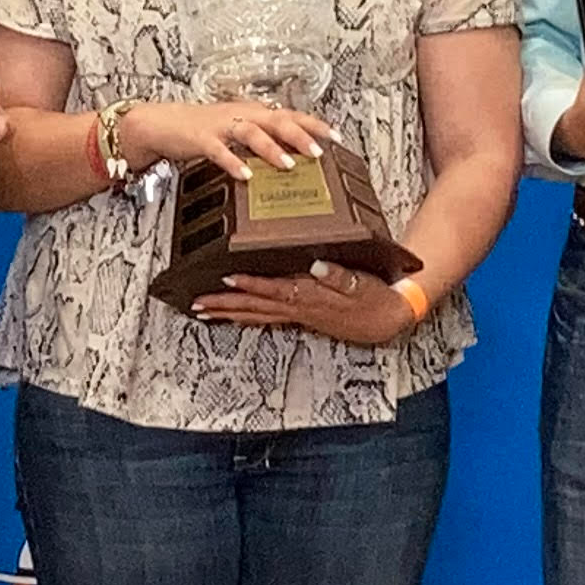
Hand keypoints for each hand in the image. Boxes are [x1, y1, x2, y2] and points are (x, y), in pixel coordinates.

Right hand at [118, 99, 325, 179]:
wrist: (162, 123)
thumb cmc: (203, 128)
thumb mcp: (238, 131)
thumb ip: (264, 140)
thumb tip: (295, 154)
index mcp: (254, 112)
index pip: (291, 115)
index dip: (315, 124)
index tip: (338, 136)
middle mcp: (242, 115)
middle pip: (277, 120)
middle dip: (300, 135)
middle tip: (319, 151)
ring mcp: (222, 126)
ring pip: (252, 132)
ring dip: (271, 148)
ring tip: (288, 164)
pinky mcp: (201, 138)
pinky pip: (220, 150)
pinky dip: (233, 162)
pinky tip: (245, 175)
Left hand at [192, 258, 419, 343]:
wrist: (386, 320)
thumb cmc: (374, 298)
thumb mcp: (362, 284)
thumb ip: (339, 275)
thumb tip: (317, 265)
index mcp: (311, 296)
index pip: (274, 289)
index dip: (251, 285)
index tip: (228, 279)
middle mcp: (299, 307)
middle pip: (255, 307)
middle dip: (225, 305)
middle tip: (197, 304)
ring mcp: (298, 314)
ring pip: (256, 314)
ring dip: (229, 313)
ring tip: (204, 311)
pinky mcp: (301, 316)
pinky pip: (266, 318)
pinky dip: (246, 316)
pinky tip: (235, 315)